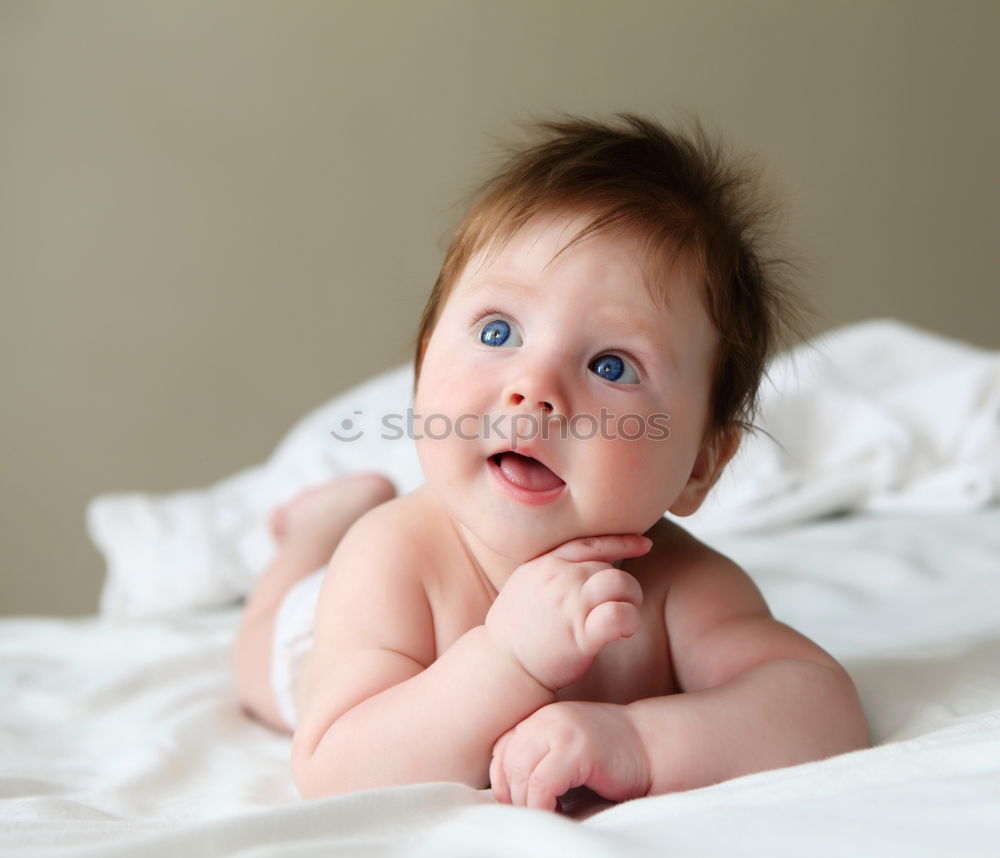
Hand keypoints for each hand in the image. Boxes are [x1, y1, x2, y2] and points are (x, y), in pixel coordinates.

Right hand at [485, 534, 649, 690]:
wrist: (501, 665)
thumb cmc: (516, 632)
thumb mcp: (525, 586)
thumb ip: (551, 572)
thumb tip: (579, 566)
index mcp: (545, 564)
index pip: (590, 543)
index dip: (621, 542)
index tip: (645, 544)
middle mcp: (559, 577)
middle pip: (609, 568)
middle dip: (623, 588)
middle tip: (621, 608)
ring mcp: (570, 603)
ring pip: (620, 584)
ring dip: (631, 600)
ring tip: (624, 620)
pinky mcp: (580, 633)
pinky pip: (619, 614)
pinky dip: (629, 619)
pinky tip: (624, 631)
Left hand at [490, 701, 651, 810]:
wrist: (652, 746)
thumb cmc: (609, 759)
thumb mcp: (565, 753)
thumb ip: (539, 764)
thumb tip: (509, 800)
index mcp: (540, 718)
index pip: (502, 750)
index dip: (502, 782)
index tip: (514, 805)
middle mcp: (546, 718)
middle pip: (508, 763)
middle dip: (512, 796)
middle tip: (528, 816)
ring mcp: (561, 729)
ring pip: (521, 774)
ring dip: (527, 803)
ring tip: (543, 816)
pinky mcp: (577, 748)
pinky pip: (542, 783)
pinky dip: (541, 804)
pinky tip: (555, 812)